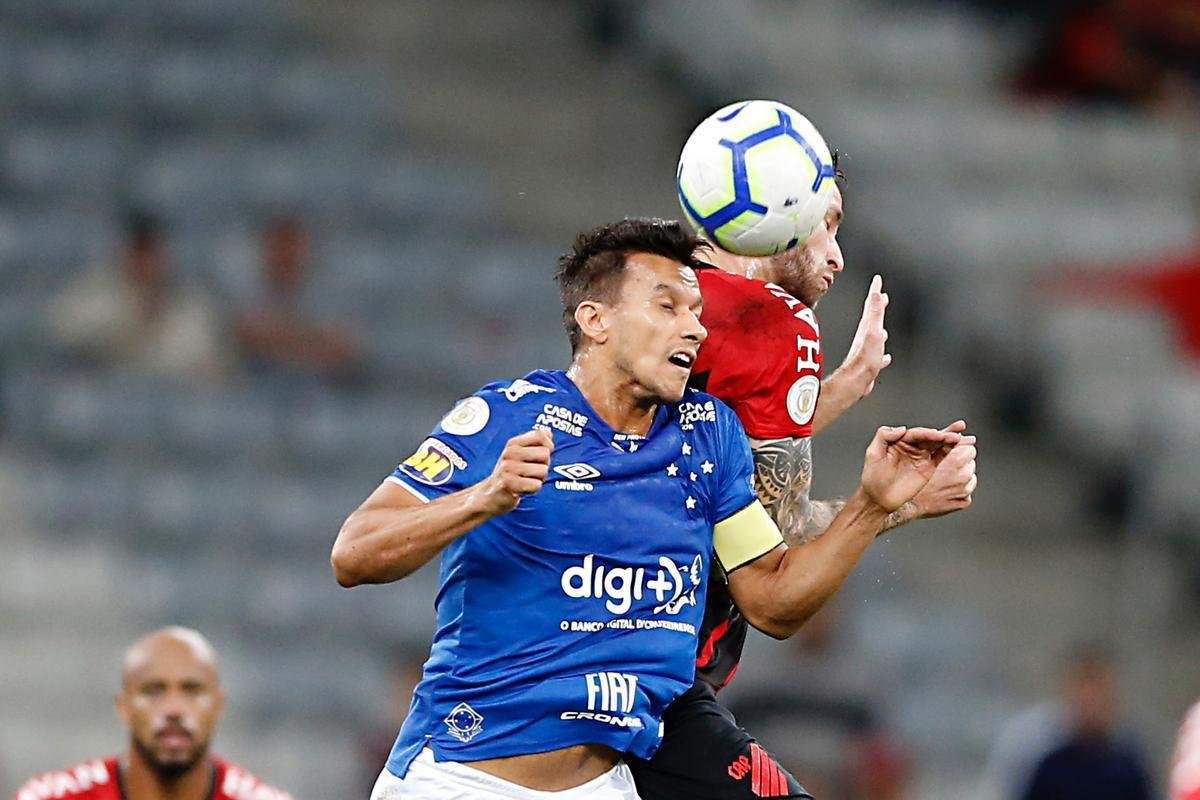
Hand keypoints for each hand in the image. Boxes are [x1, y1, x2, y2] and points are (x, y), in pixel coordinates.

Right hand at [475, 429, 553, 514]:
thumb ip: (535, 442)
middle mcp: (510, 453)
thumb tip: (548, 432)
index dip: (548, 445)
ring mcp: (508, 468)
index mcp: (514, 443)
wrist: (491, 494)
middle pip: (545, 454)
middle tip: (530, 472)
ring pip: (543, 470)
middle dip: (544, 465)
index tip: (541, 456)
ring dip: (539, 479)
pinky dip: (533, 489)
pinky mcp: (509, 483)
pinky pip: (536, 485)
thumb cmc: (510, 473)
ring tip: (526, 480)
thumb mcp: (520, 454)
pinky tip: (522, 489)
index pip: (540, 435)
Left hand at [840, 274, 890, 397]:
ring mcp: (866, 350)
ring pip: (874, 335)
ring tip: (883, 326)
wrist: (856, 380)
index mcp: (866, 327)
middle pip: (872, 318)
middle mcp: (865, 337)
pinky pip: (877, 354)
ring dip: (879, 328)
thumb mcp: (872, 331)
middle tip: (881, 296)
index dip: (875, 291)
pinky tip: (885, 357)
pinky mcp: (868, 363)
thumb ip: (874, 312)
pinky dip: (881, 353)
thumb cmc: (864, 358)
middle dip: (877, 307)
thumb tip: (875, 293)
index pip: (871, 304)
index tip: (877, 280)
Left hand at [860, 424, 967, 511]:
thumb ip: (884, 436)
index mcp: (899, 441)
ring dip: (948, 440)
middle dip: (942, 434)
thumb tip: (903, 428)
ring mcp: (921, 457)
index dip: (927, 433)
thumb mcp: (873, 453)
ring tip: (958, 437)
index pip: (916, 433)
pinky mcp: (928, 468)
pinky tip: (956, 445)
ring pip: (937, 445)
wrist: (879, 499)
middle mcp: (911, 446)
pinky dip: (948, 450)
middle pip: (930, 437)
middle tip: (954, 434)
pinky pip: (940, 456)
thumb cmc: (873, 477)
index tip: (937, 434)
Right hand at [911, 423, 976, 517]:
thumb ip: (947, 437)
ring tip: (944, 479)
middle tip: (944, 467)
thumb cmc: (911, 475)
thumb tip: (966, 432)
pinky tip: (946, 490)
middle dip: (960, 462)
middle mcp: (963, 476)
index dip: (958, 449)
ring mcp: (964, 490)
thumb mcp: (926, 450)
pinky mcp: (963, 501)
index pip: (969, 448)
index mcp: (956, 461)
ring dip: (960, 476)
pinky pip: (967, 493)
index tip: (950, 453)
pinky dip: (959, 491)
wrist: (907, 502)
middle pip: (970, 461)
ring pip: (970, 477)